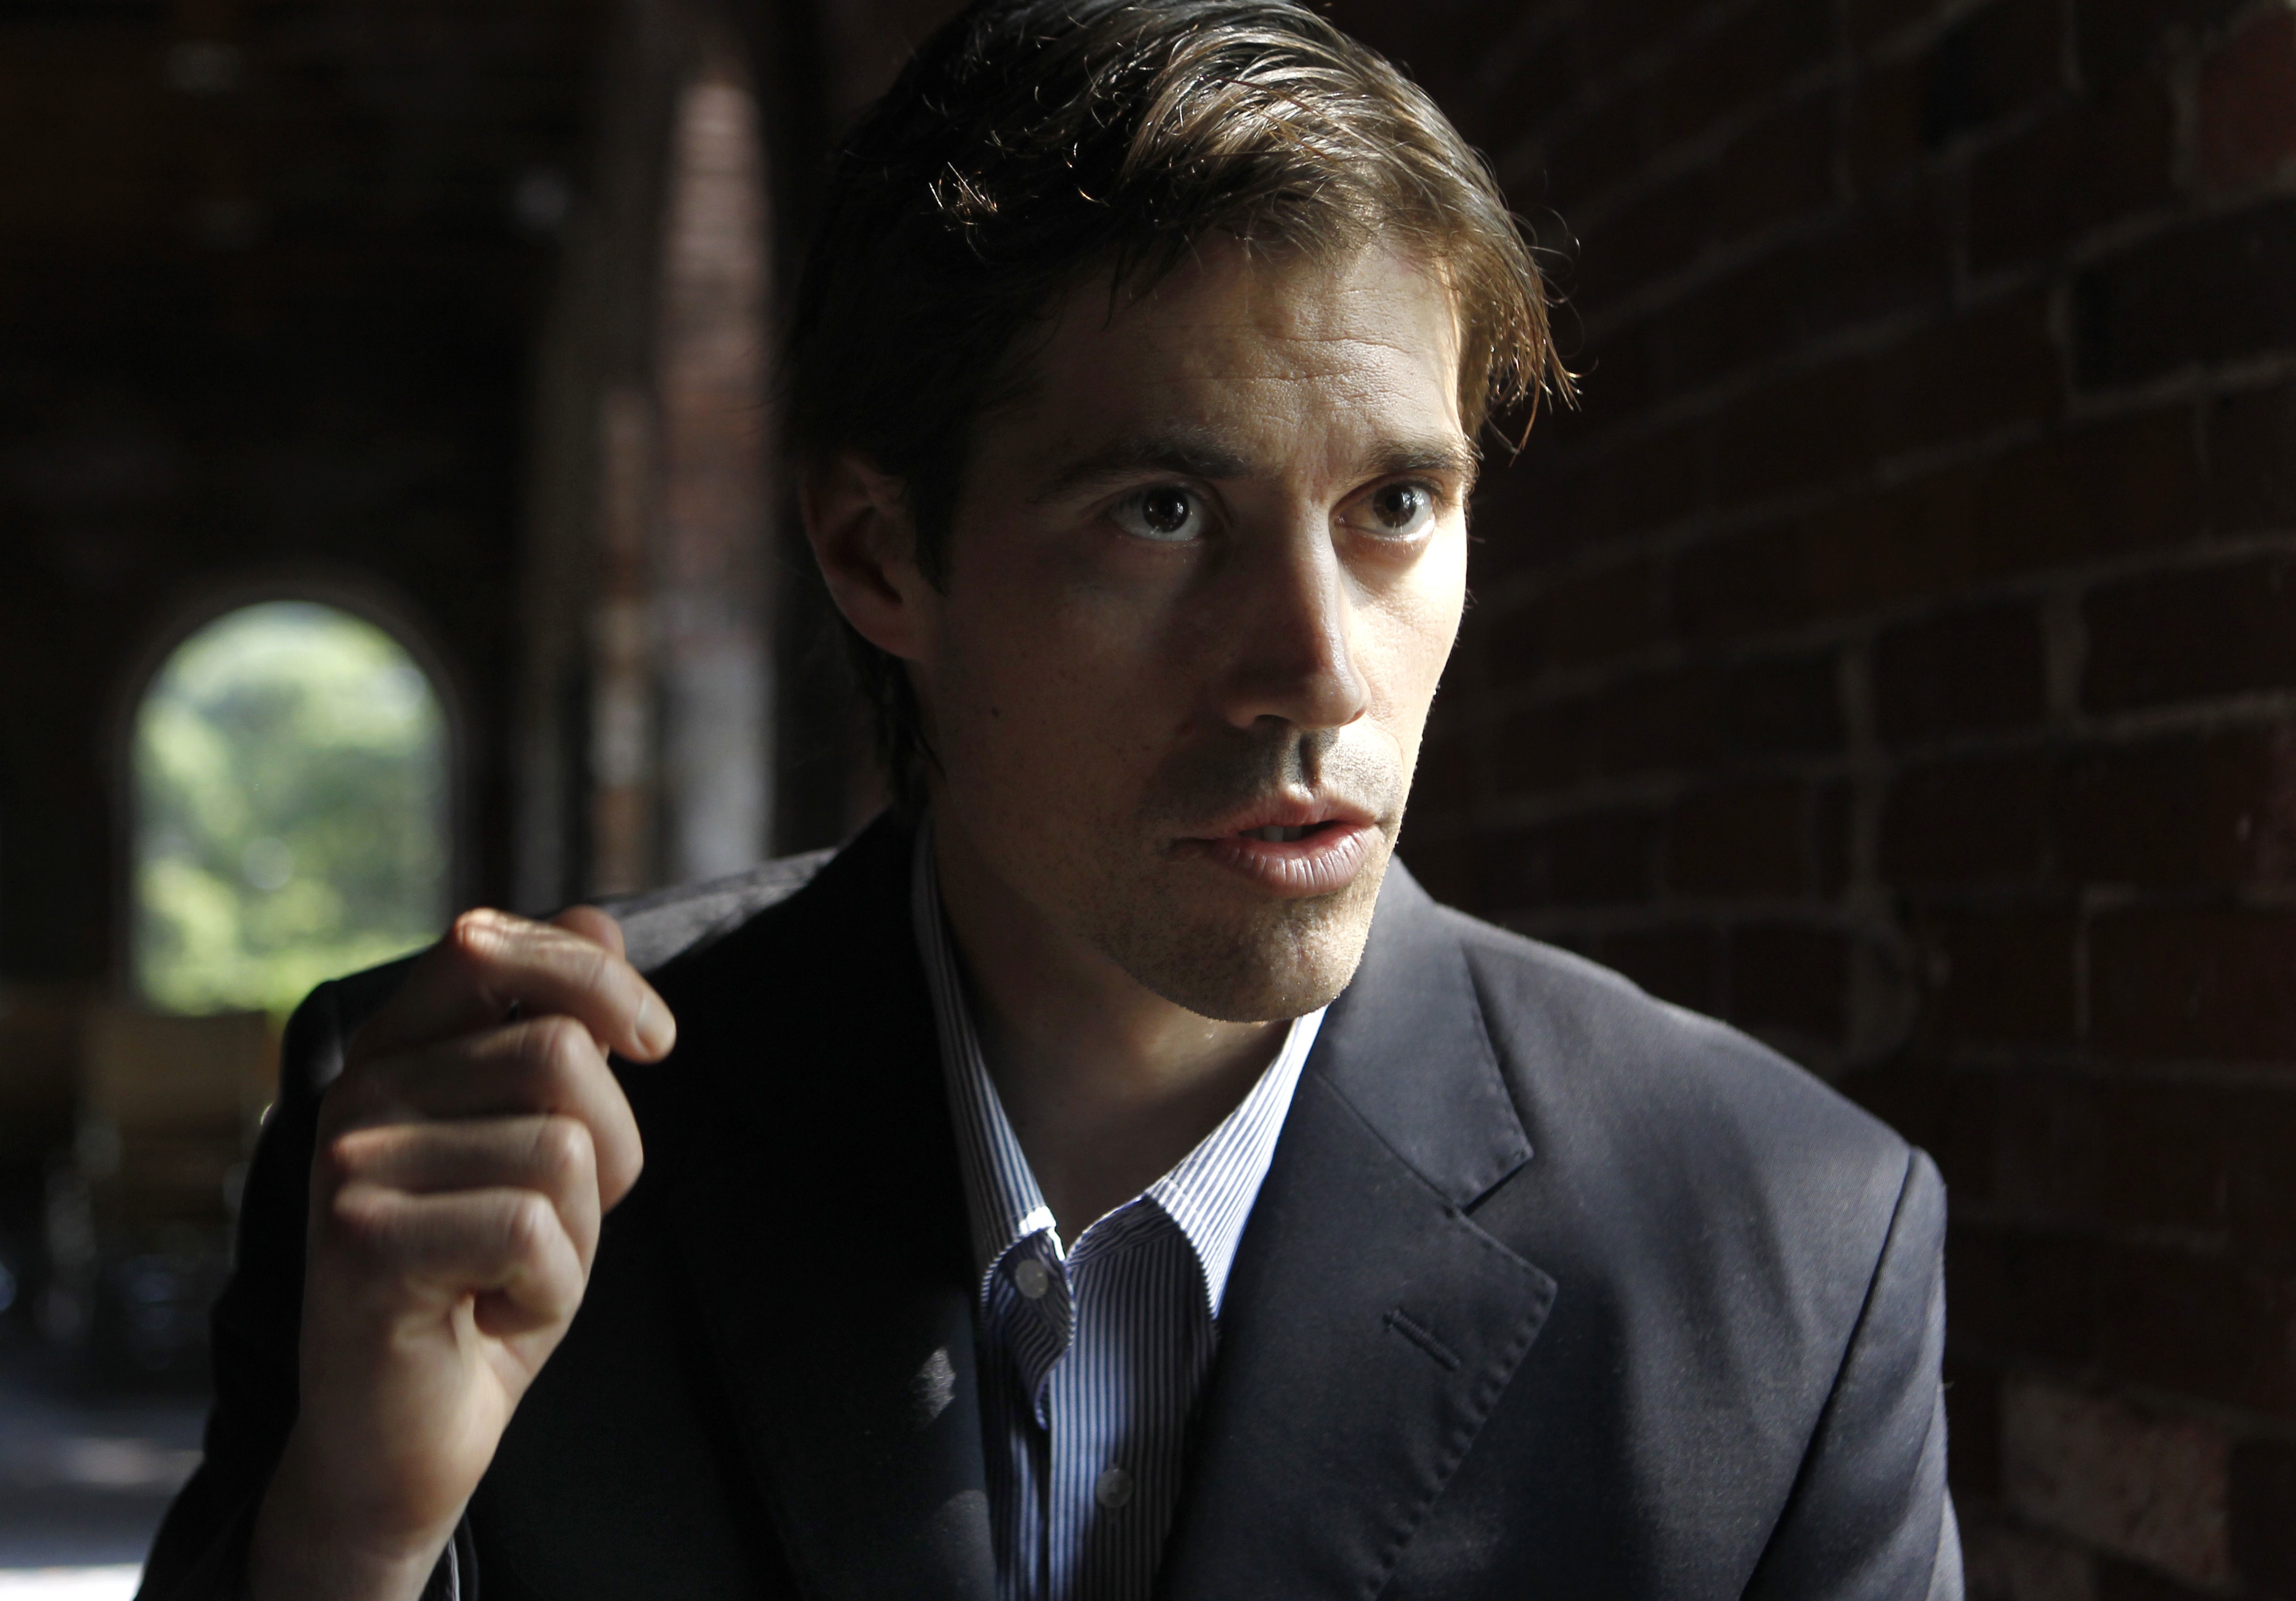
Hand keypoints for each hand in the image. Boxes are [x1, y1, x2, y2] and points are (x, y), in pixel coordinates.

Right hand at [248, 906, 674, 1600]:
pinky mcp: (365, 1241)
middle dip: (609, 1149)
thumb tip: (597, 914)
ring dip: (576, 1232)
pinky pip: (535, 1230)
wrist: (406, 1436)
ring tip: (506, 1270)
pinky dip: (549, 1289)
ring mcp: (351, 1163)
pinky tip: (488, 1313)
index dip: (599, 978)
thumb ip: (554, 1030)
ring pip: (562, 1147)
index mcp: (393, 1048)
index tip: (655, 1042)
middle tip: (551, 1223)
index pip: (495, 943)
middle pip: (560, 1051)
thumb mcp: (537, 1141)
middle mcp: (358, 1090)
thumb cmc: (484, 1277)